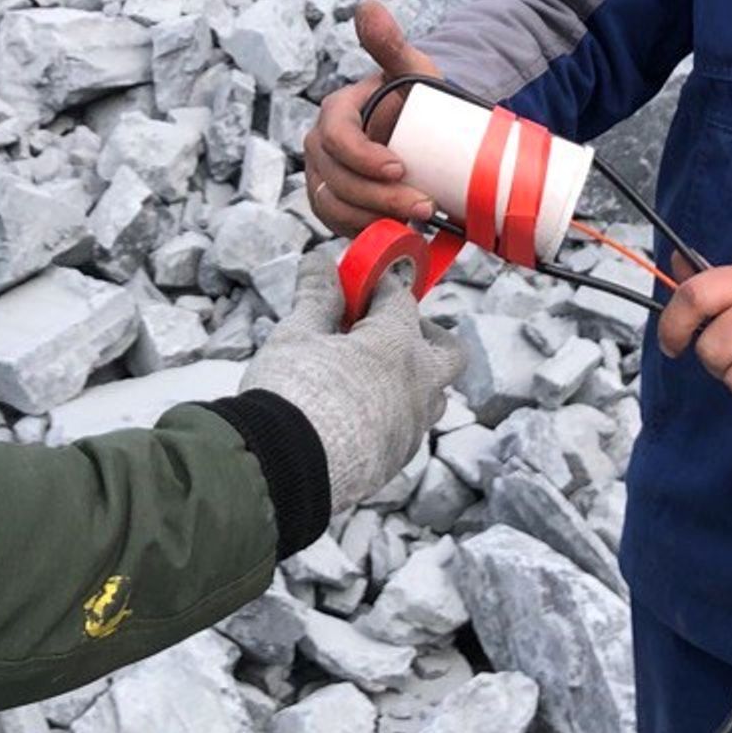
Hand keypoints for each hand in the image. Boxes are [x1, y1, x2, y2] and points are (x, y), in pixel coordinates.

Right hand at [240, 269, 463, 512]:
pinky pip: (410, 429)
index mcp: (398, 344)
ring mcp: (413, 427)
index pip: (400, 299)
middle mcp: (419, 384)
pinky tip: (357, 412)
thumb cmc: (292, 392)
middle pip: (448, 351)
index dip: (378, 286)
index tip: (357, 283)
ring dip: (413, 379)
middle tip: (385, 330)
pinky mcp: (397, 460)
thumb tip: (320, 262)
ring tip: (369, 374)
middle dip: (425, 333)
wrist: (283, 470)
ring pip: (433, 395)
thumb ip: (316, 297)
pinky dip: (394, 413)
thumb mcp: (297, 334)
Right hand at [302, 0, 440, 233]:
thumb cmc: (417, 98)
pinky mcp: (334, 206)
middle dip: (378, 198)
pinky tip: (397, 234)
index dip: (362, 157)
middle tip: (425, 207)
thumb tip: (367, 6)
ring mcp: (324, 179)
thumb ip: (390, 41)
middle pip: (336, 180)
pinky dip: (366, 232)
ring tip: (416, 223)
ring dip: (374, 219)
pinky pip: (339, 226)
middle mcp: (321, 148)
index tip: (399, 169)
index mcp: (335, 113)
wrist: (424, 134)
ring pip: (334, 207)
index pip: (336, 138)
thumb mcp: (410, 69)